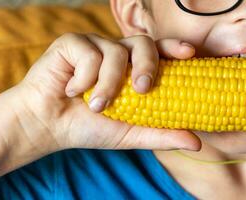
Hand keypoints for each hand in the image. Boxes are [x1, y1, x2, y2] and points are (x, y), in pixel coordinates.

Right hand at [14, 33, 200, 152]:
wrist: (47, 126)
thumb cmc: (90, 126)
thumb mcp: (131, 133)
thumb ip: (162, 134)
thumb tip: (197, 142)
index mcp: (135, 67)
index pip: (161, 50)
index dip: (175, 47)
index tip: (189, 54)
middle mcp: (118, 52)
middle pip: (143, 43)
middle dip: (147, 65)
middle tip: (142, 90)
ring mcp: (95, 45)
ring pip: (115, 52)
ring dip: (108, 84)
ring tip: (97, 106)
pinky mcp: (72, 43)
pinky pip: (88, 53)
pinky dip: (83, 78)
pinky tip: (72, 90)